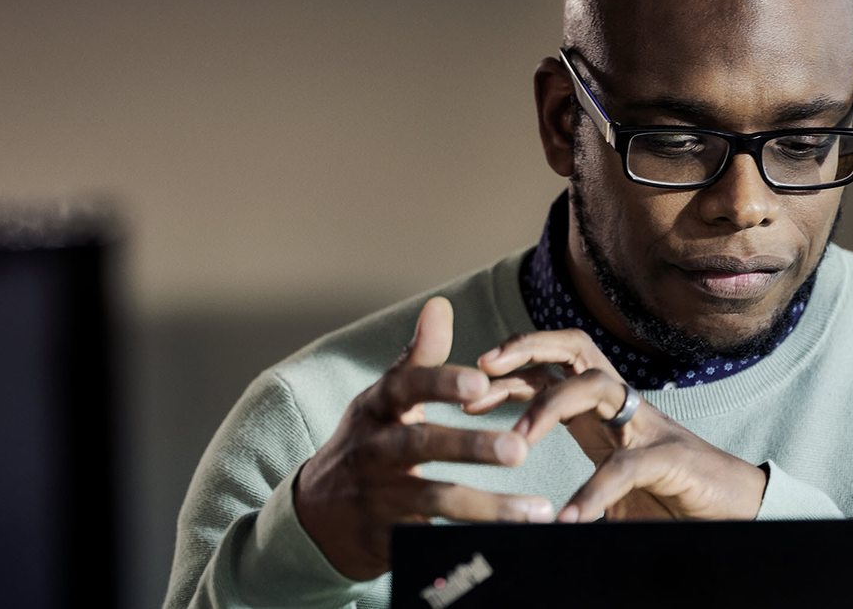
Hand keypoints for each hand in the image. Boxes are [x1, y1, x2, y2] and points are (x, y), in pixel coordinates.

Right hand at [294, 297, 554, 580]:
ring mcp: (376, 498)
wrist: (316, 516)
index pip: (403, 387)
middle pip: (420, 446)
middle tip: (520, 450)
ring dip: (486, 507)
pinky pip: (432, 544)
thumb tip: (440, 305)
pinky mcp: (385, 541)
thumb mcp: (382, 401)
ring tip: (536, 511)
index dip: (439, 383)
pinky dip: (470, 545)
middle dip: (469, 447)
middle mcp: (372, 450)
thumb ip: (417, 357)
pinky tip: (511, 546)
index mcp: (375, 409)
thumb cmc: (365, 445)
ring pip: (433, 502)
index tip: (479, 382)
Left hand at [473, 329, 766, 522]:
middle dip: (526, 347)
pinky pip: (624, 466)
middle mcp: (621, 405)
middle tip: (483, 367)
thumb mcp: (605, 484)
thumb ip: (571, 482)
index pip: (549, 365)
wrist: (734, 515)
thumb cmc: (664, 496)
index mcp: (599, 408)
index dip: (507, 368)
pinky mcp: (671, 460)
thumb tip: (526, 514)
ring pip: (594, 384)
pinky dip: (593, 491)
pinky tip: (569, 517)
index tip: (465, 394)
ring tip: (517, 441)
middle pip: (572, 346)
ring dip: (549, 406)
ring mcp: (647, 427)